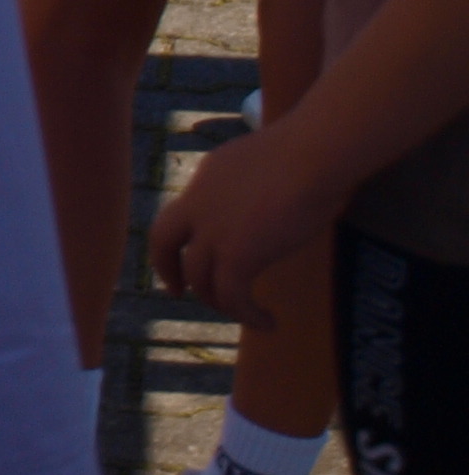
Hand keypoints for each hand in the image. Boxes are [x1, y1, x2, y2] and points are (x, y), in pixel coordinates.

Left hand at [146, 121, 342, 326]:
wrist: (312, 154)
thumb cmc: (306, 152)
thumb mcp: (261, 164)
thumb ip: (248, 185)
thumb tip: (265, 199)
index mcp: (204, 180)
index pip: (176, 214)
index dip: (171, 240)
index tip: (179, 256)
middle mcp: (198, 204)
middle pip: (162, 242)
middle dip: (167, 270)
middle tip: (178, 293)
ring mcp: (213, 229)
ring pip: (199, 278)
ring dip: (220, 302)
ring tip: (246, 313)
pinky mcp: (237, 254)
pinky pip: (231, 295)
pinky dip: (246, 315)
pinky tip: (268, 322)